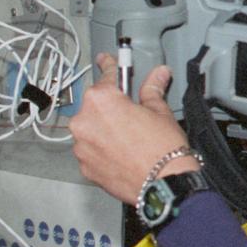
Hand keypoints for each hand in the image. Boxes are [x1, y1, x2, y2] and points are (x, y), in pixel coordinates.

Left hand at [70, 53, 198, 204]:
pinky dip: (103, 149)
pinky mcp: (84, 166)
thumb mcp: (161, 112)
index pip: (106, 75)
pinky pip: (91, 150)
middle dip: (111, 107)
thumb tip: (158, 75)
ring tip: (129, 139)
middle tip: (132, 114)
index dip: (110, 66)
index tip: (107, 60)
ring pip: (91, 129)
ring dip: (105, 129)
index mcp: (102, 100)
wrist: (164, 185)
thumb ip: (152, 90)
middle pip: (95, 105)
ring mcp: (81, 146)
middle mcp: (84, 121)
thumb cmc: (164, 149)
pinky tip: (123, 153)